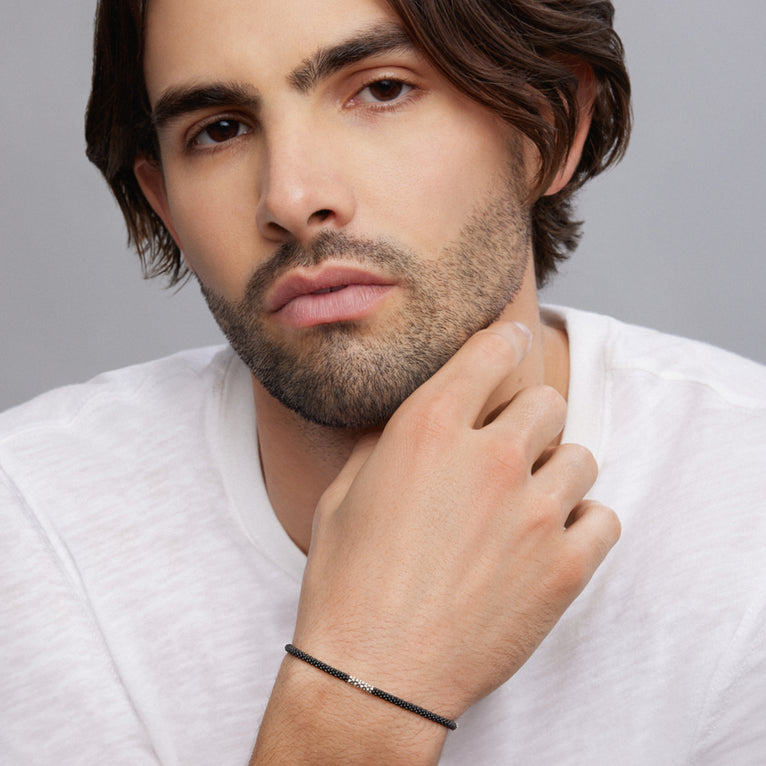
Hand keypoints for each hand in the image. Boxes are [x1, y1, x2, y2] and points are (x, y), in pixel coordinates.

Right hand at [293, 320, 619, 718]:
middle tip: (509, 448)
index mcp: (428, 429)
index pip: (491, 353)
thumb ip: (384, 447)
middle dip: (530, 418)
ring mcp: (533, 513)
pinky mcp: (565, 568)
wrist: (373, 674)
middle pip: (546, 403)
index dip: (504, 342)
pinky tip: (552, 538)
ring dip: (556, 471)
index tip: (511, 344)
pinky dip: (583, 522)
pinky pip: (604, 517)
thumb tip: (407, 429)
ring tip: (528, 501)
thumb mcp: (343, 496)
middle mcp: (488, 458)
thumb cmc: (347, 583)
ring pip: (580, 457)